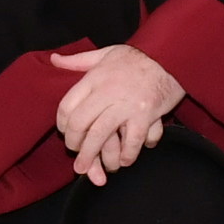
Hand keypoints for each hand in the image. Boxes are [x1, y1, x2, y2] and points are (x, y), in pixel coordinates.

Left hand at [50, 43, 185, 183]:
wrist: (170, 55)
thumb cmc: (138, 56)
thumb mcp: (104, 53)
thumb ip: (77, 60)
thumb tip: (53, 59)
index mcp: (94, 78)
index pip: (67, 106)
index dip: (62, 124)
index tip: (66, 132)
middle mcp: (107, 91)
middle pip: (80, 124)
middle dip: (74, 144)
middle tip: (76, 155)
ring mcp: (127, 104)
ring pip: (101, 136)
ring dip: (92, 156)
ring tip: (89, 170)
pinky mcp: (146, 114)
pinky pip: (132, 141)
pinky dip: (127, 155)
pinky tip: (124, 160)